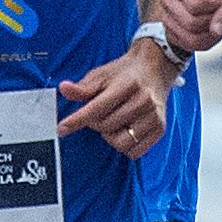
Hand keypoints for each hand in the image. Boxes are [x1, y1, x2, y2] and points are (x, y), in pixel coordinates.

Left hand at [58, 39, 177, 157]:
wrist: (154, 70)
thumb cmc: (125, 74)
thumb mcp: (101, 75)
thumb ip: (82, 87)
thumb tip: (64, 89)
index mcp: (127, 85)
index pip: (97, 108)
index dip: (77, 120)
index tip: (62, 128)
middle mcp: (143, 101)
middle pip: (106, 127)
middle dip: (95, 123)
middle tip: (99, 112)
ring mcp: (153, 116)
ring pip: (120, 142)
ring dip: (110, 136)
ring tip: (113, 121)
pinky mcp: (160, 129)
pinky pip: (135, 151)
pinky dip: (125, 145)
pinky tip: (124, 130)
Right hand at [158, 0, 221, 51]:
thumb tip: (216, 32)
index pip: (196, 2)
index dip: (216, 1)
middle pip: (191, 23)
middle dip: (213, 19)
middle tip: (218, 7)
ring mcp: (166, 18)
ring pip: (192, 39)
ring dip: (212, 32)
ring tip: (214, 17)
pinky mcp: (172, 35)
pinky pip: (193, 47)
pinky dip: (209, 40)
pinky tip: (211, 28)